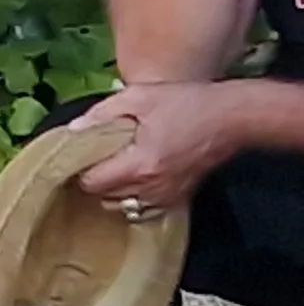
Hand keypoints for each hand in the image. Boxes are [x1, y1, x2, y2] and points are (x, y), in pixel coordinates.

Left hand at [75, 82, 252, 214]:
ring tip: (115, 165)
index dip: (79, 168)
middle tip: (96, 156)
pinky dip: (133, 197)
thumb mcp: (138, 97)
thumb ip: (101, 114)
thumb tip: (72, 130)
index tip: (79, 153)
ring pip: (122, 206)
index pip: (92, 183)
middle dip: (95, 178)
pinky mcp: (179, 200)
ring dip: (113, 189)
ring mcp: (167, 198)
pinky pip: (144, 209)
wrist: (232, 118)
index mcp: (140, 165)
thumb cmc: (186, 104)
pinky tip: (134, 177)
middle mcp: (153, 189)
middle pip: (104, 197)